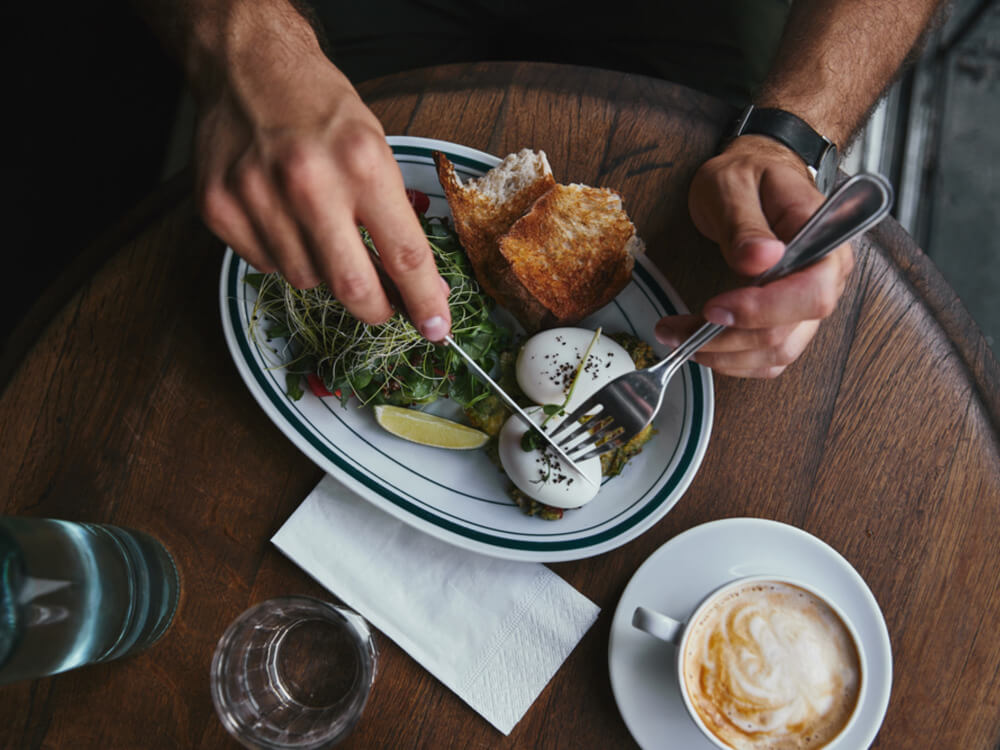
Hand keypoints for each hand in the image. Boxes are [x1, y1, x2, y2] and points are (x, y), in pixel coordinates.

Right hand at [194, 43, 450, 339]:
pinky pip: (265, 265)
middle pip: (353, 287)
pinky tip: (281, 218)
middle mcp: (309, 183)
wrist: (246, 63)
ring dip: (323, 270)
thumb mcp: (374, 145)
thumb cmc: (318, 106)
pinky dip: (281, 254)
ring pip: (306, 280)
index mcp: (362, 163)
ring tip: (319, 227)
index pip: (404, 254)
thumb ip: (393, 214)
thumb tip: (417, 281)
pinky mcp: (219, 207)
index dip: (425, 300)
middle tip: (384, 307)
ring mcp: (257, 197)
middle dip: (376, 309)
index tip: (436, 326)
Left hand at [657, 135, 853, 377]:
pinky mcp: (788, 318)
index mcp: (825, 240)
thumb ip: (744, 223)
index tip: (713, 308)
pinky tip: (698, 345)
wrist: (755, 175)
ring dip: (722, 355)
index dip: (763, 310)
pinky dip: (731, 360)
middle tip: (677, 328)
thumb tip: (761, 258)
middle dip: (727, 339)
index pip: (812, 293)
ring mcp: (807, 303)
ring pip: (775, 353)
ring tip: (676, 336)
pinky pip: (768, 357)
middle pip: (789, 332)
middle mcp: (826, 277)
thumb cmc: (748, 174)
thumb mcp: (733, 185)